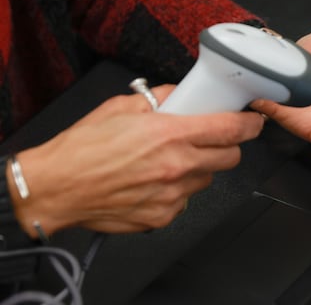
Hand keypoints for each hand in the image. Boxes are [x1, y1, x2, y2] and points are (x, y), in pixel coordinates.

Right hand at [8, 85, 264, 237]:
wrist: (55, 187)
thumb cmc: (83, 147)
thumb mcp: (122, 106)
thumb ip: (161, 98)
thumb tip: (184, 94)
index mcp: (171, 134)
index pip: (232, 129)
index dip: (250, 124)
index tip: (254, 121)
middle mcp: (178, 166)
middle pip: (231, 158)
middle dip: (226, 147)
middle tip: (210, 140)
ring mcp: (173, 195)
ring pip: (207, 179)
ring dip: (198, 169)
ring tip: (169, 162)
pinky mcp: (163, 216)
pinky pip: (185, 200)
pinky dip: (177, 190)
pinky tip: (153, 182)